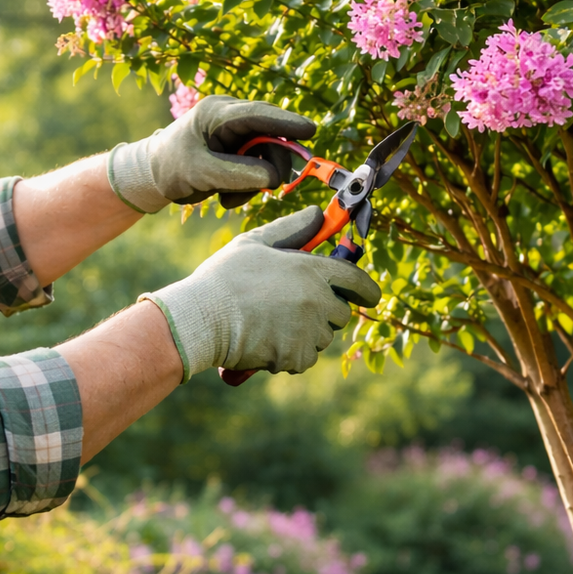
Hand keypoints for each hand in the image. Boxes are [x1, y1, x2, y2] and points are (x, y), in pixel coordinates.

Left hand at [107, 95, 315, 213]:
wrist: (153, 177)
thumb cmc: (170, 168)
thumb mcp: (201, 173)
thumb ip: (237, 175)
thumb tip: (274, 177)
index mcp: (218, 114)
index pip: (259, 114)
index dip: (287, 122)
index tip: (310, 131)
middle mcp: (231, 120)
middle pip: (271, 139)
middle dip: (271, 166)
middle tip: (268, 189)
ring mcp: (236, 136)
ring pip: (267, 158)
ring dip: (255, 184)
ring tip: (228, 198)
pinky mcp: (239, 152)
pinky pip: (258, 170)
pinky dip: (248, 188)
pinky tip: (226, 197)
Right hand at [139, 206, 380, 378]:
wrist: (202, 318)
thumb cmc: (225, 277)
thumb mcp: (256, 242)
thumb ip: (292, 228)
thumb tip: (318, 215)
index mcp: (311, 270)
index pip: (356, 280)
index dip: (367, 289)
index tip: (371, 296)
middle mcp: (317, 301)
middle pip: (341, 313)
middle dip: (325, 311)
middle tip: (293, 307)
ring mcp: (309, 331)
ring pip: (322, 337)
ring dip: (307, 333)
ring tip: (272, 323)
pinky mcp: (296, 357)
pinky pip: (305, 358)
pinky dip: (291, 354)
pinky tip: (267, 341)